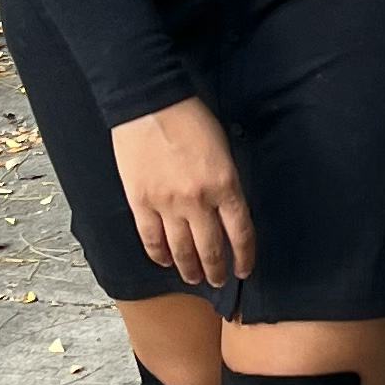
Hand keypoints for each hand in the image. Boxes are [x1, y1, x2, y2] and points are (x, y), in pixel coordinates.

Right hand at [109, 97, 255, 291]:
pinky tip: (165, 261)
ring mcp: (167, 204)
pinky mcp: (141, 202)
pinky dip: (159, 255)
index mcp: (225, 185)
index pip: (241, 233)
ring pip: (181, 251)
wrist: (150, 103)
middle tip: (217, 281)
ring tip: (194, 278)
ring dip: (189, 269)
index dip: (244, 256)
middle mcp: (198, 201)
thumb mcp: (223, 150)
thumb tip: (227, 212)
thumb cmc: (190, 119)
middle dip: (217, 270)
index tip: (243, 270)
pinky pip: (151, 239)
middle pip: (211, 249)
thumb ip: (226, 183)